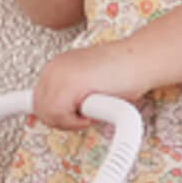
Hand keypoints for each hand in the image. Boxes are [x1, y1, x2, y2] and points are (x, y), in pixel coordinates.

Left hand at [31, 42, 145, 129]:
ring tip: (91, 113)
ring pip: (47, 115)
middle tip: (84, 118)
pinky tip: (94, 112)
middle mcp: (54, 67)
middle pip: (39, 110)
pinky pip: (60, 116)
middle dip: (61, 121)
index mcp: (56, 67)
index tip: (70, 118)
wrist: (143, 60)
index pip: (38, 100)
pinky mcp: (70, 83)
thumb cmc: (124, 74)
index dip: (54, 114)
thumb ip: (70, 97)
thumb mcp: (88, 86)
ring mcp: (60, 74)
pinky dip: (76, 122)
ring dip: (70, 122)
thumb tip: (55, 117)